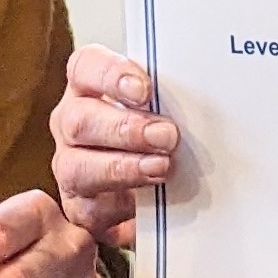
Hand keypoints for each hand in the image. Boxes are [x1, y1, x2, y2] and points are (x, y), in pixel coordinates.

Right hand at [50, 45, 175, 244]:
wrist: (144, 192)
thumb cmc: (156, 136)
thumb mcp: (165, 109)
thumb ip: (172, 101)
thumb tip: (207, 101)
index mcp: (89, 88)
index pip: (86, 67)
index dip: (111, 76)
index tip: (143, 90)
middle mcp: (72, 123)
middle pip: (79, 120)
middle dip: (125, 128)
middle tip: (166, 135)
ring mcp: (71, 165)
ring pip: (77, 167)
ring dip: (122, 168)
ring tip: (160, 167)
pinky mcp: (80, 206)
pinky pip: (88, 210)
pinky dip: (118, 208)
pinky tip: (144, 202)